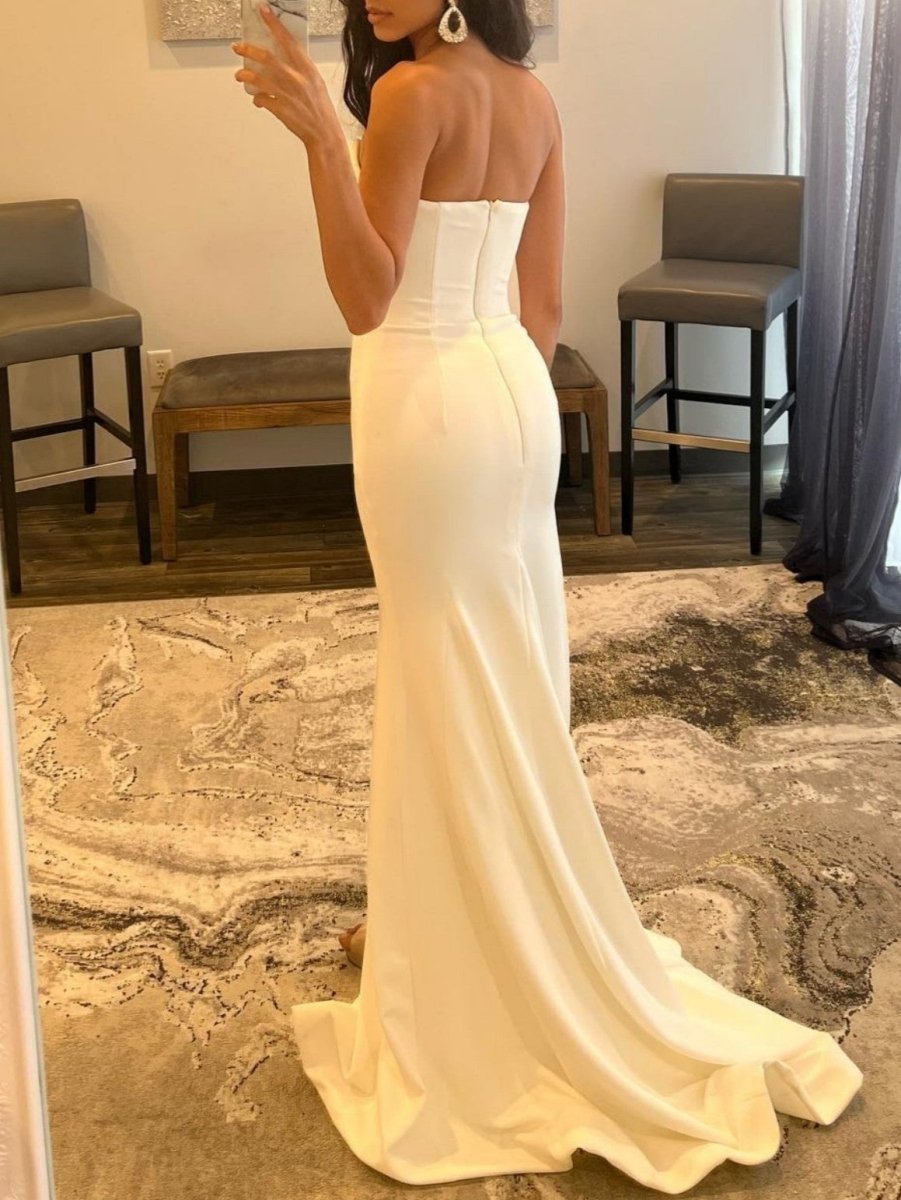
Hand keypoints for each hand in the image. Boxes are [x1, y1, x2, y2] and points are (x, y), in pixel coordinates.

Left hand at [232, 4, 335, 147]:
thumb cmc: (320, 110)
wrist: (324, 134)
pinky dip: (256, 99)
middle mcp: (297, 79)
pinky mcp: (280, 109)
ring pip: (258, 78)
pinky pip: (260, 99)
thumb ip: (300, 70)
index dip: (274, 25)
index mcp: (308, 69)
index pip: (288, 41)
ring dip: (244, 75)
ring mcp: (288, 94)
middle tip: (237, 47)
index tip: (263, 12)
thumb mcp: (316, 83)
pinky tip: (258, 100)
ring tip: (239, 75)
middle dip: (249, 50)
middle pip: (267, 58)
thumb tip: (283, 59)